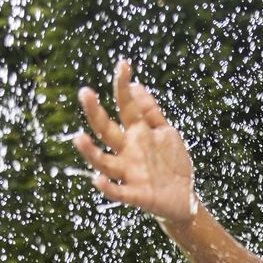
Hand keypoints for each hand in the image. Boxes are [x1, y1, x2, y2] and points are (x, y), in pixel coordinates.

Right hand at [72, 59, 195, 226]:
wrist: (184, 197)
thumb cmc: (171, 163)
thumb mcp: (164, 132)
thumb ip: (150, 112)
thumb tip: (135, 85)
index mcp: (136, 132)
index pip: (125, 106)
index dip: (123, 86)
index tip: (123, 64)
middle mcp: (128, 150)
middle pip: (106, 130)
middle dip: (95, 113)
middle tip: (85, 93)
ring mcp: (129, 173)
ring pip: (104, 161)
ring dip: (90, 151)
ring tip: (78, 138)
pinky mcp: (136, 195)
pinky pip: (118, 192)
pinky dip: (108, 187)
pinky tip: (97, 180)